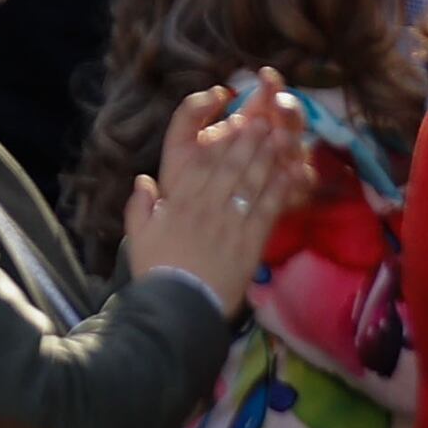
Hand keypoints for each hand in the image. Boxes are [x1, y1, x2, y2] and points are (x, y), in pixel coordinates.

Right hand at [118, 72, 309, 298]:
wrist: (179, 307)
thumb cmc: (157, 271)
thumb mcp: (138, 236)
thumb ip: (140, 205)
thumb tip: (143, 179)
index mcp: (181, 203)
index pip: (204, 164)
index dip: (221, 142)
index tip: (233, 124)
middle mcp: (208, 207)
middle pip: (231, 167)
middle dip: (248, 142)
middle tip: (264, 121)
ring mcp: (230, 224)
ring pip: (251, 184)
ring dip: (266, 159)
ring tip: (279, 139)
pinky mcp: (249, 243)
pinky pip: (266, 212)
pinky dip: (279, 191)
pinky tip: (289, 176)